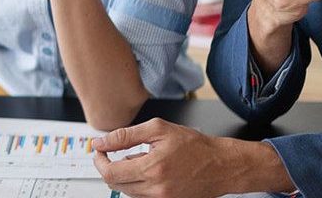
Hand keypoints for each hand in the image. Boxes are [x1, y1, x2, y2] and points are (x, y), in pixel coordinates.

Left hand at [92, 119, 249, 197]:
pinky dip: (136, 184)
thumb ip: (125, 136)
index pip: (110, 172)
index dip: (99, 160)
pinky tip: (147, 171)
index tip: (100, 150)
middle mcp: (156, 189)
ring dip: (123, 176)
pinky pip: (140, 196)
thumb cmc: (195, 146)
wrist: (221, 165)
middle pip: (115, 184)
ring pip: (126, 191)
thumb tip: (101, 142)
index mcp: (153, 168)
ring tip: (137, 160)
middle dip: (109, 167)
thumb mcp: (158, 129)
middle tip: (113, 153)